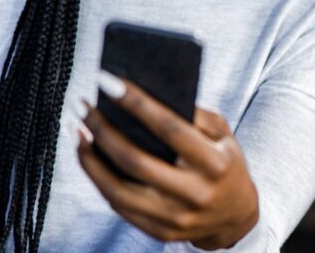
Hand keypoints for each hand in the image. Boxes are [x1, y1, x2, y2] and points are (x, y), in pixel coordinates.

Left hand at [76, 73, 258, 249]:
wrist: (234, 216)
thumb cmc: (226, 164)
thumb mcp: (224, 136)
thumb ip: (197, 116)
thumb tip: (150, 95)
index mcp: (215, 163)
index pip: (170, 128)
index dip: (136, 104)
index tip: (109, 83)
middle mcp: (195, 193)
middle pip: (135, 160)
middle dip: (103, 130)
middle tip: (86, 106)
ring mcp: (175, 217)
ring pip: (117, 189)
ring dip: (90, 158)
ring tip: (80, 131)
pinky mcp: (159, 231)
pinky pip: (118, 205)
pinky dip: (98, 178)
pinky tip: (89, 157)